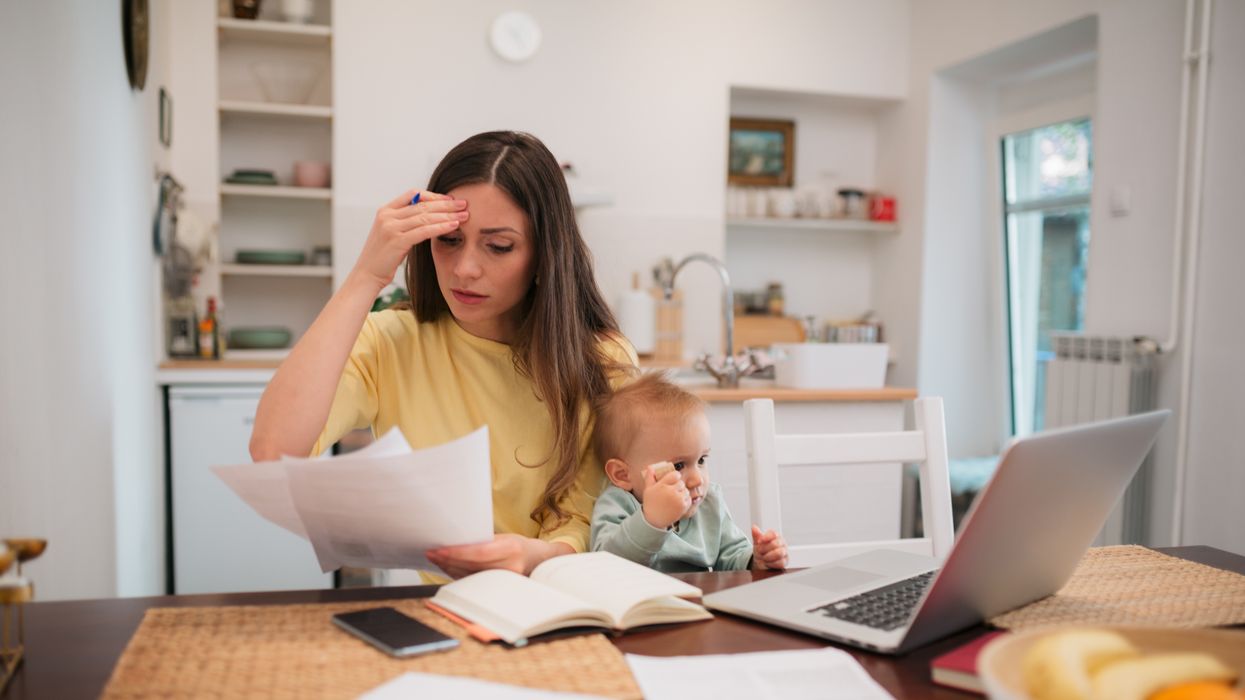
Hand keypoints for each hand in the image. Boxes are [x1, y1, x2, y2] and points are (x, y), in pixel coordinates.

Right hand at [350, 189, 469, 291]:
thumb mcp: (391, 233)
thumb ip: (405, 222)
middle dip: (446, 204)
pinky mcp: (397, 240)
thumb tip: (429, 216)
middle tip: (464, 204)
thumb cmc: (382, 257)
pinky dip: (441, 227)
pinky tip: (453, 226)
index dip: (433, 196)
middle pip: (422, 204)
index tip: (450, 199)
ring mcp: (391, 227)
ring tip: (464, 215)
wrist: (367, 275)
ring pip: (425, 216)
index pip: (413, 194)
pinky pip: (424, 230)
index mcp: (385, 210)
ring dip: (447, 215)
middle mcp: (387, 216)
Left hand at [425, 534, 571, 577]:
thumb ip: (484, 541)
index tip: (439, 550)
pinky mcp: (499, 589)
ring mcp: (505, 581)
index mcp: (511, 549)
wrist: (539, 562)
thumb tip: (456, 541)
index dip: (457, 553)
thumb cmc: (519, 546)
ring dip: (450, 568)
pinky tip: (448, 567)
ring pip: (470, 576)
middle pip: (471, 566)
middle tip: (431, 553)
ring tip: (436, 559)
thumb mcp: (505, 538)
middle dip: (448, 560)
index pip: (478, 553)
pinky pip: (473, 582)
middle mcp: (510, 567)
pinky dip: (458, 575)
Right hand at [641, 464, 690, 529]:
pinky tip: (678, 502)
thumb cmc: (651, 503)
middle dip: (678, 486)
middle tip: (673, 490)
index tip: (673, 480)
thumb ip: (650, 477)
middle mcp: (671, 491)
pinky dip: (685, 500)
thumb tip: (650, 467)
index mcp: (663, 485)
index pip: (675, 475)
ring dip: (682, 493)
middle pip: (681, 483)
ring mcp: (678, 499)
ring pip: (686, 491)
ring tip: (675, 497)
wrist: (655, 520)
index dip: (675, 476)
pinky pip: (688, 498)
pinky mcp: (683, 506)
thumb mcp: (648, 489)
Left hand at [750, 525, 788, 569]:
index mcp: (776, 536)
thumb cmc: (761, 550)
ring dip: (768, 557)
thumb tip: (754, 527)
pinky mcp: (785, 561)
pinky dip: (771, 564)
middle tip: (760, 551)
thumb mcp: (757, 542)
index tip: (759, 541)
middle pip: (775, 544)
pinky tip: (768, 562)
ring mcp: (784, 552)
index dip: (766, 537)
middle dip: (765, 549)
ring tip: (764, 558)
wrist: (761, 561)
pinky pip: (780, 563)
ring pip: (779, 554)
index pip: (773, 534)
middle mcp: (782, 543)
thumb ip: (756, 535)